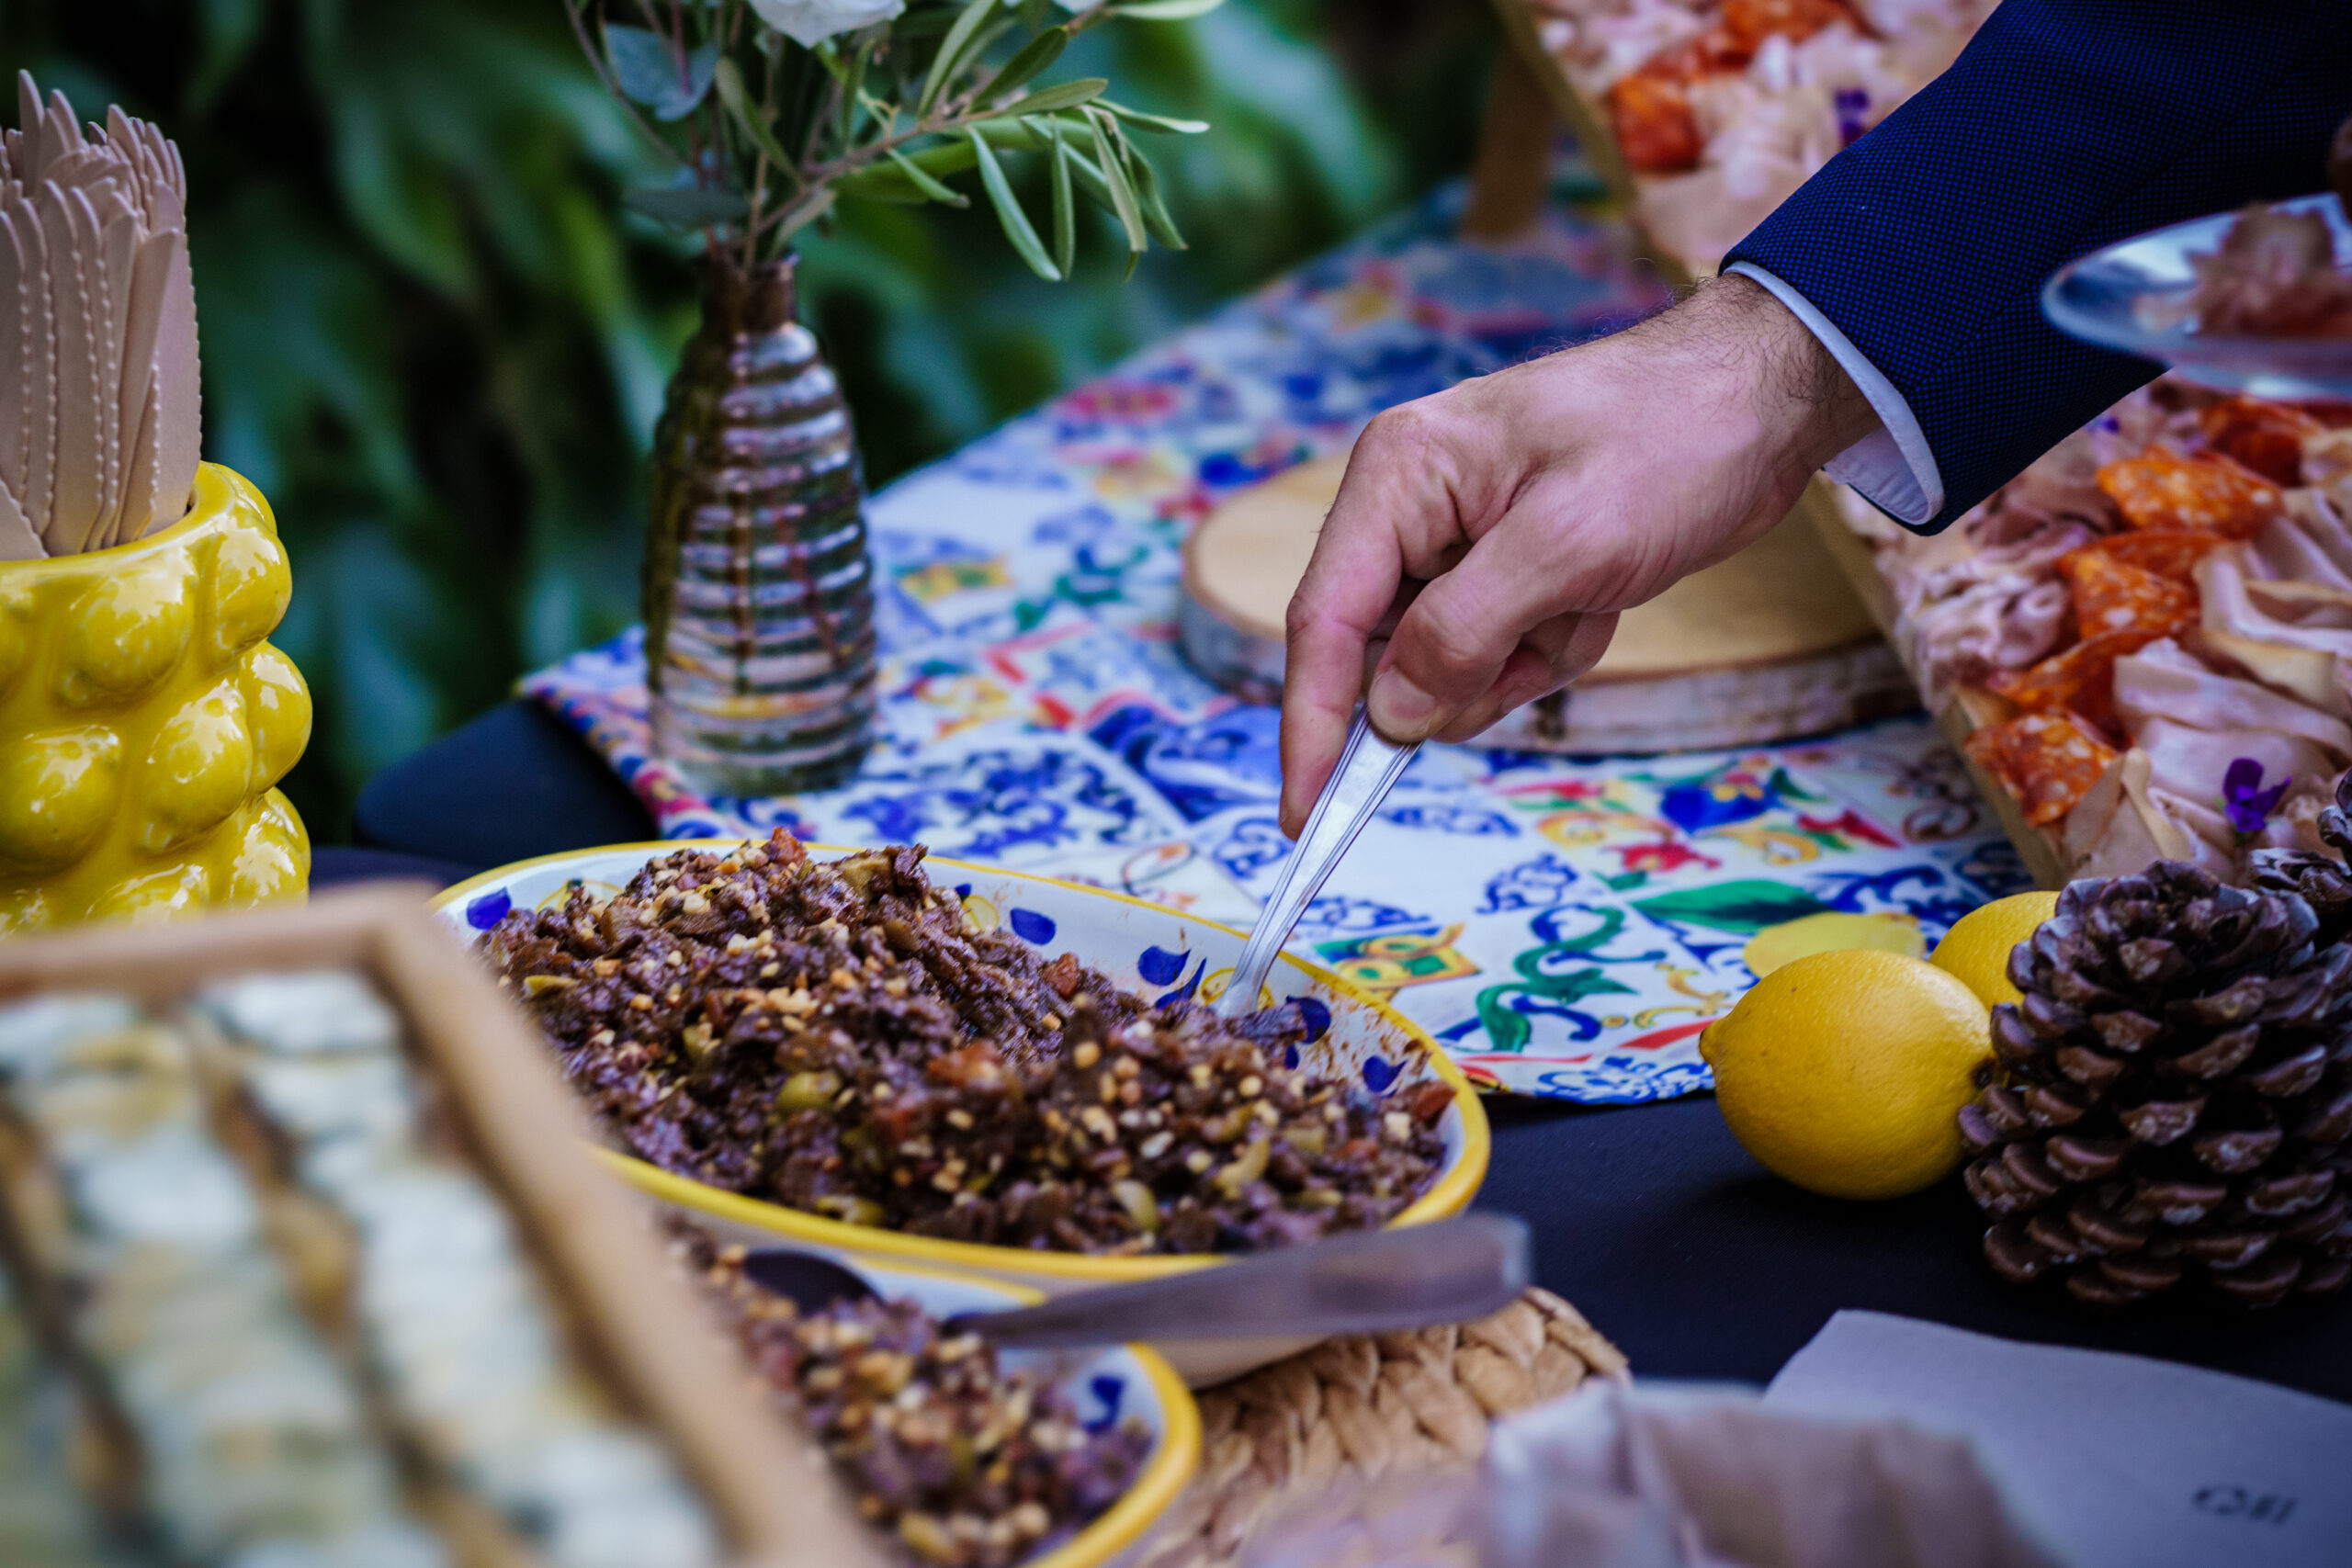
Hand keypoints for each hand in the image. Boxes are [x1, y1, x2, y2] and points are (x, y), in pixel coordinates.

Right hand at [1277, 274, 1877, 835]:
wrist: (1765, 399)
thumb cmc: (1672, 436)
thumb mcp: (1568, 542)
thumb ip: (1463, 632)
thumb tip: (1389, 717)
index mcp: (1399, 478)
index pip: (1323, 620)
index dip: (1310, 724)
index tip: (1306, 817)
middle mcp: (1411, 509)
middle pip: (1384, 654)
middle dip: (1467, 677)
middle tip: (1545, 639)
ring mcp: (1458, 541)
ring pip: (1448, 666)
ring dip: (1524, 662)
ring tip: (1587, 601)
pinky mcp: (1506, 568)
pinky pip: (1501, 654)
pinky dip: (1554, 648)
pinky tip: (1601, 598)